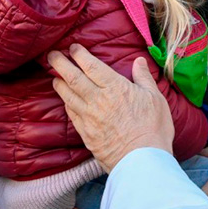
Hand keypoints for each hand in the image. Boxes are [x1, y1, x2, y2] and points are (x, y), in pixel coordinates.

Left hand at [49, 45, 173, 172]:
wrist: (142, 161)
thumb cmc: (153, 129)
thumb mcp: (155, 98)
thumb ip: (144, 78)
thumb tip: (139, 61)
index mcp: (114, 88)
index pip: (91, 66)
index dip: (79, 54)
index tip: (73, 47)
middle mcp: (97, 100)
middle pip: (73, 78)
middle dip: (60, 64)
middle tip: (52, 55)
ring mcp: (89, 118)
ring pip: (68, 96)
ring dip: (59, 84)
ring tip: (54, 76)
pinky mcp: (86, 134)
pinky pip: (72, 114)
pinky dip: (66, 104)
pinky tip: (66, 101)